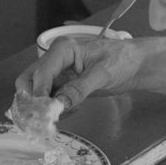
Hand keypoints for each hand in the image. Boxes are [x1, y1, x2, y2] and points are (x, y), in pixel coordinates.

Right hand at [15, 37, 143, 110]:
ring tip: (63, 114)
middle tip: (46, 115)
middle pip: (29, 80)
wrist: (136, 65)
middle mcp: (56, 60)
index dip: (39, 92)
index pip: (41, 72)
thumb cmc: (123, 60)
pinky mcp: (64, 85)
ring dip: (44, 106)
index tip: (44, 110)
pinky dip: (55, 108)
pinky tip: (70, 111)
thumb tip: (60, 103)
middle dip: (34, 99)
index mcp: (63, 49)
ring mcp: (59, 73)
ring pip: (37, 92)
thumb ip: (79, 89)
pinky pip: (50, 99)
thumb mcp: (102, 74)